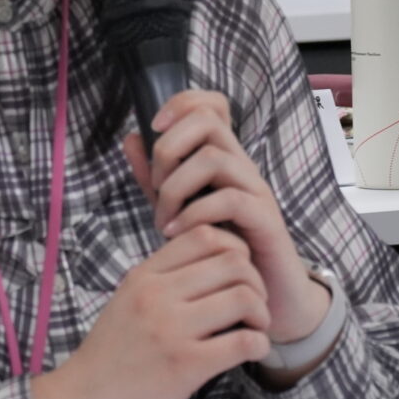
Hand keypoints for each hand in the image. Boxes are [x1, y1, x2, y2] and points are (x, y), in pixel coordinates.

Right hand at [32, 225, 268, 398]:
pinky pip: (243, 341)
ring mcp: (171, 329)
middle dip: (256, 281)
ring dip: (261, 313)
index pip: (204, 234)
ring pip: (243, 297)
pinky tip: (252, 351)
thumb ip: (161, 282)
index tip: (236, 276)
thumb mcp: (126, 303)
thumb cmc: (107, 358)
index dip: (234, 250)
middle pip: (233, 261)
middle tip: (254, 306)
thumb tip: (207, 267)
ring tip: (255, 329)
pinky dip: (259, 344)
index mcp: (144, 276)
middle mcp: (157, 295)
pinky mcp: (185, 366)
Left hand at [126, 90, 330, 357]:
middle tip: (156, 187)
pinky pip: (230, 199)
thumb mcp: (180, 208)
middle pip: (207, 122)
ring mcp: (256, 190)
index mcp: (223, 157)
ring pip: (215, 158)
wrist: (268, 295)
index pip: (212, 104)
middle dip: (168, 148)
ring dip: (177, 186)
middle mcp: (242, 166)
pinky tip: (176, 233)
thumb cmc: (222, 249)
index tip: (154, 128)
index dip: (181, 103)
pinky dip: (195, 214)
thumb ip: (156, 177)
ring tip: (162, 219)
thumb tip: (130, 138)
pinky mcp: (265, 219)